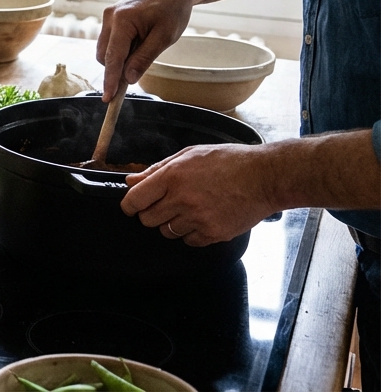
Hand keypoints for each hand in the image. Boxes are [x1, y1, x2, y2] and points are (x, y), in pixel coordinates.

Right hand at [95, 0, 194, 98]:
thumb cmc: (173, 9)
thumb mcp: (164, 38)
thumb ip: (144, 59)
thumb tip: (128, 79)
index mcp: (122, 21)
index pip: (112, 58)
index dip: (110, 80)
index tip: (108, 99)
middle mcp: (110, 17)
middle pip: (105, 55)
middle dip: (117, 68)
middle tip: (139, 70)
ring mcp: (109, 15)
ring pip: (105, 49)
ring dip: (120, 57)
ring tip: (145, 47)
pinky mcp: (112, 16)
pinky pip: (110, 40)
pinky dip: (121, 48)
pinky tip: (139, 42)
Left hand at [121, 143, 278, 246]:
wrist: (265, 177)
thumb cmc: (229, 161)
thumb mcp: (189, 155)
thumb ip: (157, 169)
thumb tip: (132, 181)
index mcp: (172, 177)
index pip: (135, 200)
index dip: (129, 205)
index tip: (132, 206)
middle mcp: (182, 200)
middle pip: (147, 220)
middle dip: (150, 213)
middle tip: (164, 205)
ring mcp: (198, 219)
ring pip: (167, 232)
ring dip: (171, 223)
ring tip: (188, 209)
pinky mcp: (214, 233)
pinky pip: (189, 241)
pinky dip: (191, 233)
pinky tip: (202, 218)